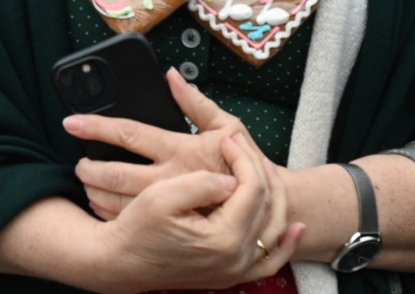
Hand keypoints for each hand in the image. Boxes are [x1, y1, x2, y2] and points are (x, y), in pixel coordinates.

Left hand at [68, 68, 245, 219]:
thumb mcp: (228, 124)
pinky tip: (101, 206)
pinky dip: (111, 214)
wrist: (264, 206)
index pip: (130, 134)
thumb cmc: (244, 162)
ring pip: (119, 203)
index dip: (97, 127)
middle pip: (116, 174)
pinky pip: (133, 223)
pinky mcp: (172, 223)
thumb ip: (195, 101)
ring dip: (95, 193)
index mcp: (181, 149)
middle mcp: (172, 178)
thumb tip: (169, 75)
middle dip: (89, 168)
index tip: (72, 122)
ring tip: (85, 183)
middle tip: (77, 163)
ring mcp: (170, 205)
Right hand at [91, 132, 304, 292]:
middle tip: (243, 147)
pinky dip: (285, 244)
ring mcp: (235, 270)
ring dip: (275, 197)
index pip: (251, 189)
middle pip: (267, 206)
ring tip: (265, 170)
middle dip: (258, 170)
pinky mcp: (230, 274)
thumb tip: (231, 180)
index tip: (229, 141)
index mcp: (222, 239)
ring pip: (274, 230)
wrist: (119, 264)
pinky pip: (269, 261)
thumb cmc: (135, 230)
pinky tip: (294, 228)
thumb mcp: (162, 197)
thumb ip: (202, 184)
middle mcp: (235, 258)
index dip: (243, 158)